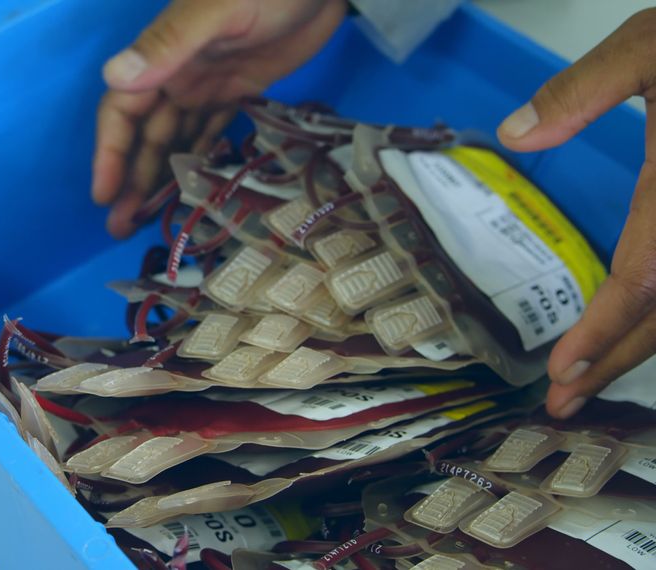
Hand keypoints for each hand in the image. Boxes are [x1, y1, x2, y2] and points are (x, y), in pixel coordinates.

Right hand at [92, 0, 347, 237]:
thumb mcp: (217, 10)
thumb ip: (169, 44)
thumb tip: (114, 74)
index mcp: (165, 57)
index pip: (123, 112)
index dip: (109, 154)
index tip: (104, 195)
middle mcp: (179, 74)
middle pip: (147, 135)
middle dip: (132, 180)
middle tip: (122, 227)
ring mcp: (210, 84)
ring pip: (177, 139)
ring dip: (162, 177)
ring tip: (151, 220)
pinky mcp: (241, 89)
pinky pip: (212, 131)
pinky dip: (201, 159)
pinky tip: (197, 190)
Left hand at [496, 9, 655, 417]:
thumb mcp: (652, 46)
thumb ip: (583, 89)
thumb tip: (512, 136)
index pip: (646, 276)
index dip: (603, 330)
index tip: (561, 372)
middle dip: (616, 361)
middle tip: (562, 404)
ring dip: (641, 347)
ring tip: (586, 384)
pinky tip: (637, 331)